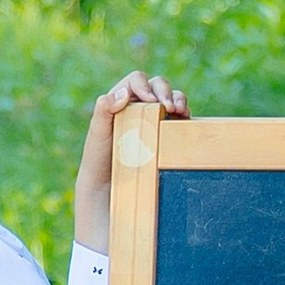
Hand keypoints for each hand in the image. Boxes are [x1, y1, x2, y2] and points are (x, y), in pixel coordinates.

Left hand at [74, 67, 189, 246]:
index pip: (134, 82)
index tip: (148, 100)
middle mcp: (138, 113)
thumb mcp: (97, 141)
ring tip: (179, 111)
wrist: (110, 202)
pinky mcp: (169, 141)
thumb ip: (103, 114)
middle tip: (168, 106)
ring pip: (172, 100)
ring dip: (178, 98)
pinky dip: (186, 115)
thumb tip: (122, 94)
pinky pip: (182, 121)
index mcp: (119, 107)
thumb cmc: (99, 171)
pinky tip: (185, 120)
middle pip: (156, 86)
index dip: (143, 85)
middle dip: (164, 89)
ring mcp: (156, 126)